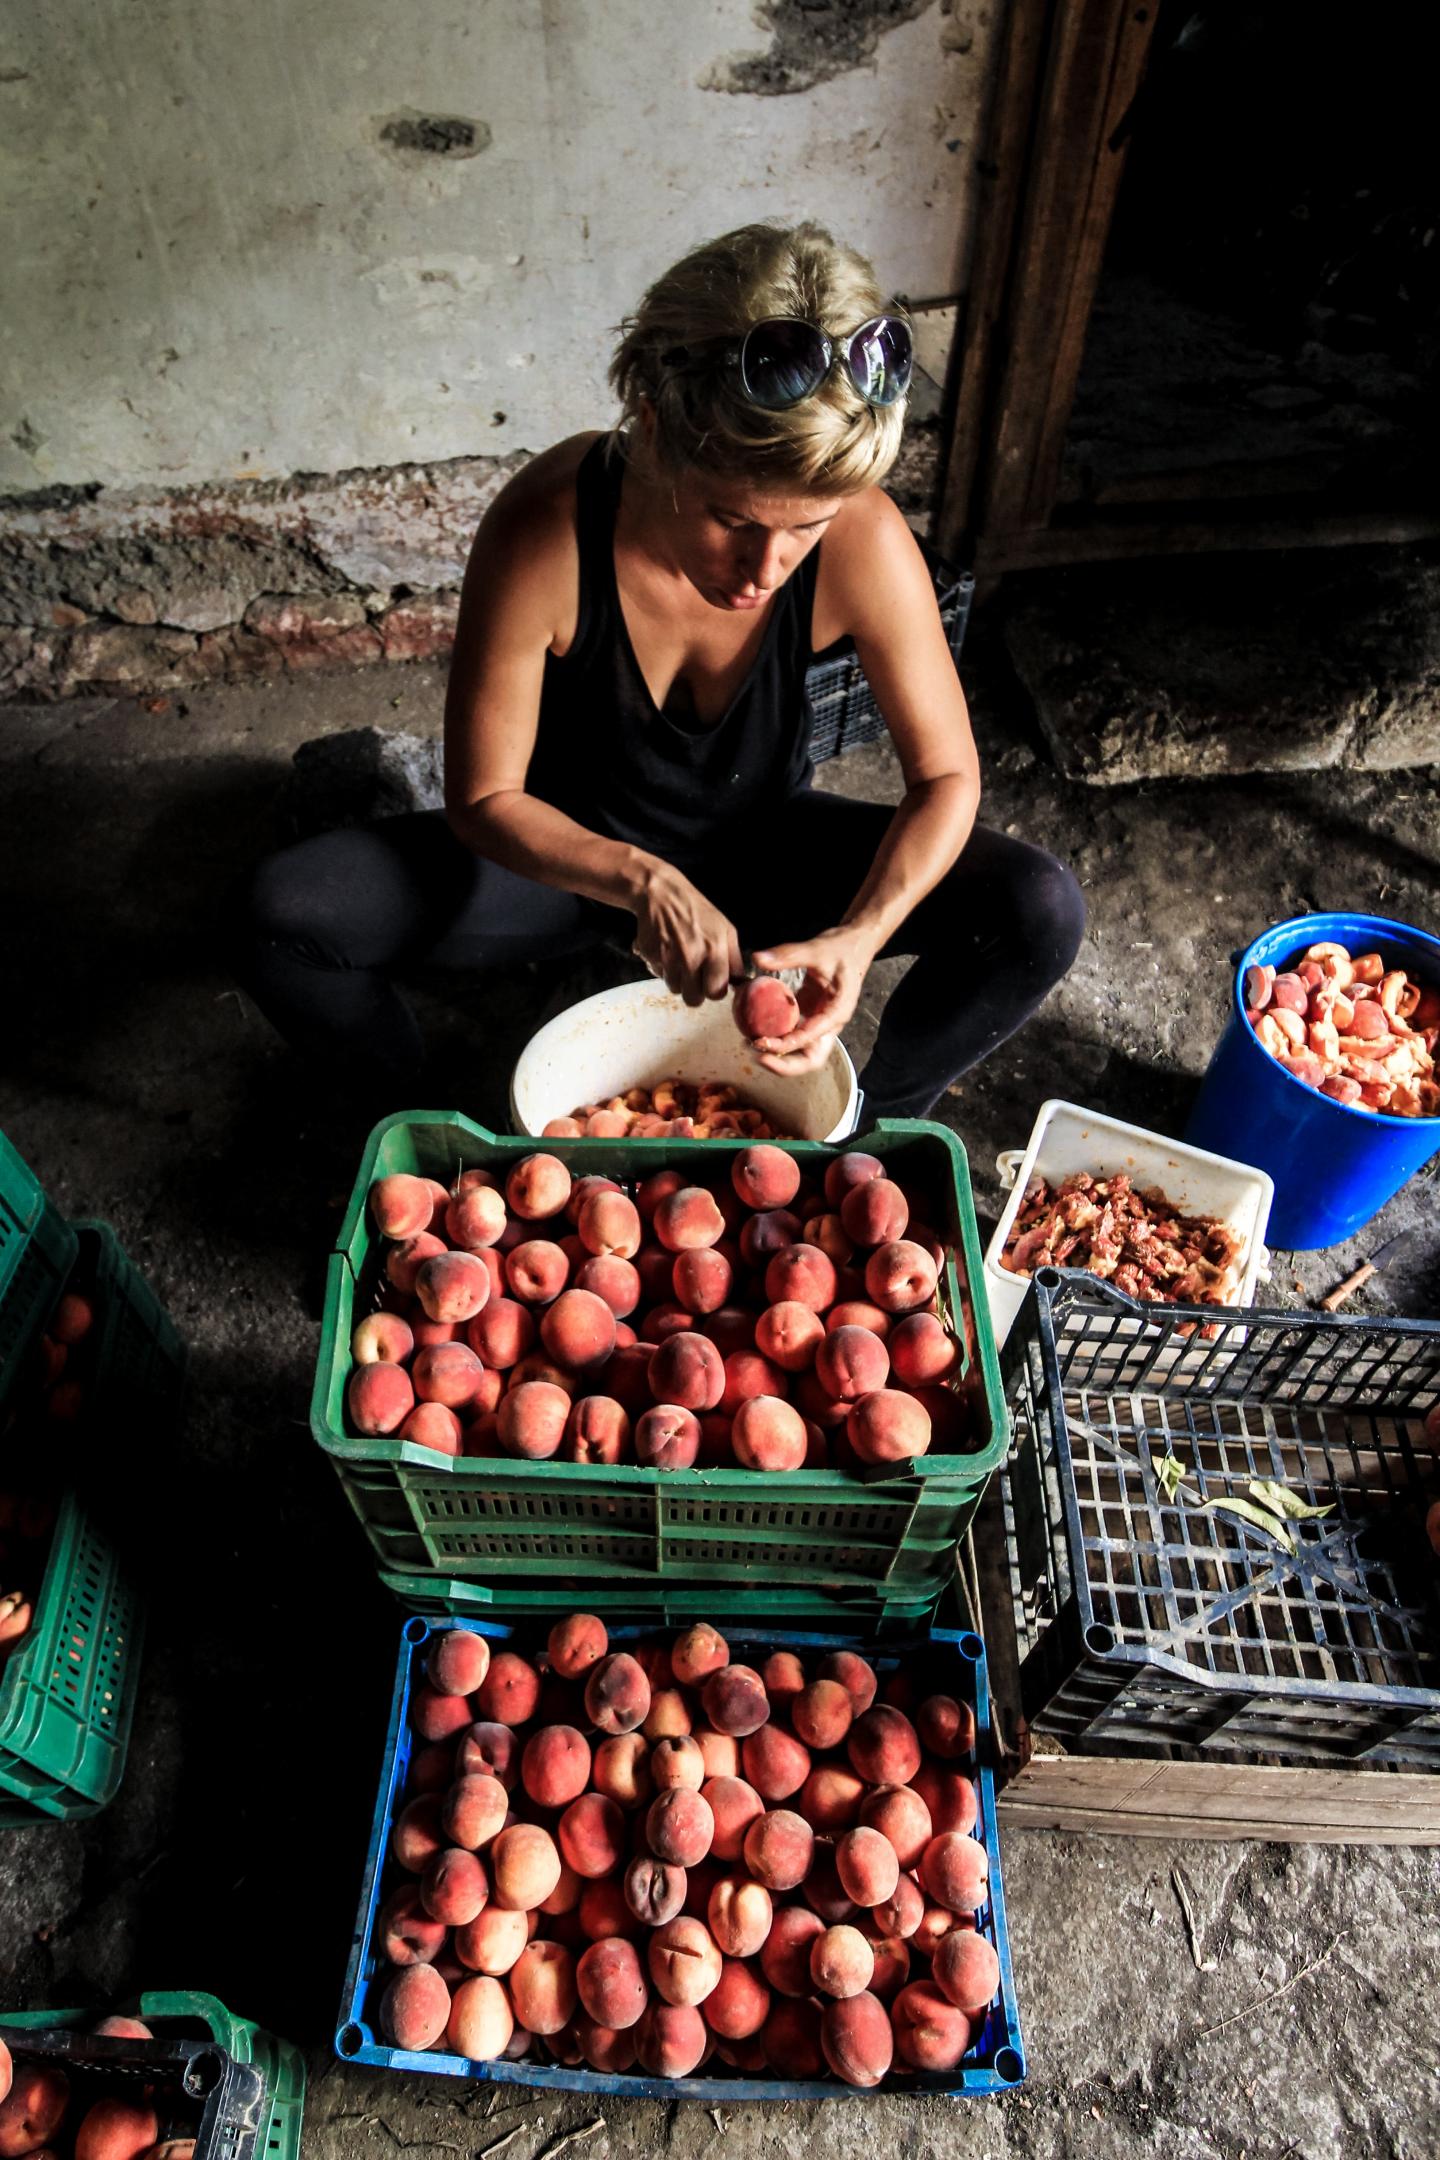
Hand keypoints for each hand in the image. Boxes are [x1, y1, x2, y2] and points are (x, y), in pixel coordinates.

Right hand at [633, 860, 743, 1006]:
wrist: (662, 894)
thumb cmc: (696, 911)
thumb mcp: (725, 929)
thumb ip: (734, 959)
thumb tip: (740, 984)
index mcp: (714, 949)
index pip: (716, 992)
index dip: (714, 990)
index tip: (711, 982)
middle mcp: (691, 955)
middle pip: (693, 999)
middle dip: (694, 991)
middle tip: (694, 976)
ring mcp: (669, 957)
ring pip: (675, 989)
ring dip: (678, 979)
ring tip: (680, 958)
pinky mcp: (650, 956)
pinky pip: (658, 975)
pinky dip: (662, 968)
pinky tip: (667, 951)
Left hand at [747, 926, 878, 1074]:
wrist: (854, 944)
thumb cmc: (842, 948)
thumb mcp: (817, 949)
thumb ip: (788, 955)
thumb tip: (757, 958)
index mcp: (837, 1012)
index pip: (810, 1038)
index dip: (785, 1045)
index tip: (761, 1042)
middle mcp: (829, 1023)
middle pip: (810, 1059)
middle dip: (784, 1064)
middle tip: (757, 1055)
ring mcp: (819, 1022)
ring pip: (801, 1051)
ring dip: (778, 1054)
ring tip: (750, 1044)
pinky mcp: (809, 1016)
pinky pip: (792, 1034)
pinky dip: (776, 1036)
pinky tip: (755, 1028)